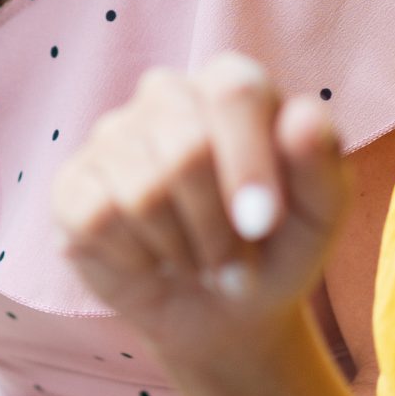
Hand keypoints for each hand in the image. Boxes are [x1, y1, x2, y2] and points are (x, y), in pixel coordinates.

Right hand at [52, 52, 348, 374]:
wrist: (226, 312)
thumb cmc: (277, 248)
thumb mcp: (320, 215)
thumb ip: (321, 163)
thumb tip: (301, 116)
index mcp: (229, 83)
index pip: (233, 90)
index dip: (249, 162)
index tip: (264, 225)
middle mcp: (166, 94)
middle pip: (186, 150)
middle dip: (218, 229)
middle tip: (235, 264)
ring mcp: (112, 135)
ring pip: (143, 193)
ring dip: (182, 250)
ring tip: (197, 260)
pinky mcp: (73, 183)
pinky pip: (96, 217)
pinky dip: (136, 258)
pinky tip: (150, 259)